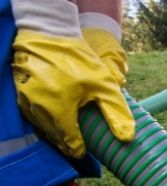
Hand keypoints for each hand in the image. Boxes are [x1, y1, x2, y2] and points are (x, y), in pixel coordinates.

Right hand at [12, 30, 134, 158]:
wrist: (48, 32)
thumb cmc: (79, 59)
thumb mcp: (105, 85)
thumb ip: (116, 112)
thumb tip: (127, 138)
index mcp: (59, 109)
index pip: (69, 141)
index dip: (78, 149)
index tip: (84, 152)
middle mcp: (38, 107)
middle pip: (54, 137)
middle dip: (66, 144)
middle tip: (77, 147)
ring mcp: (25, 100)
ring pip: (41, 127)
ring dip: (54, 134)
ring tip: (67, 137)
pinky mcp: (19, 92)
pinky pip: (31, 115)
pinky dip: (43, 121)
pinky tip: (54, 120)